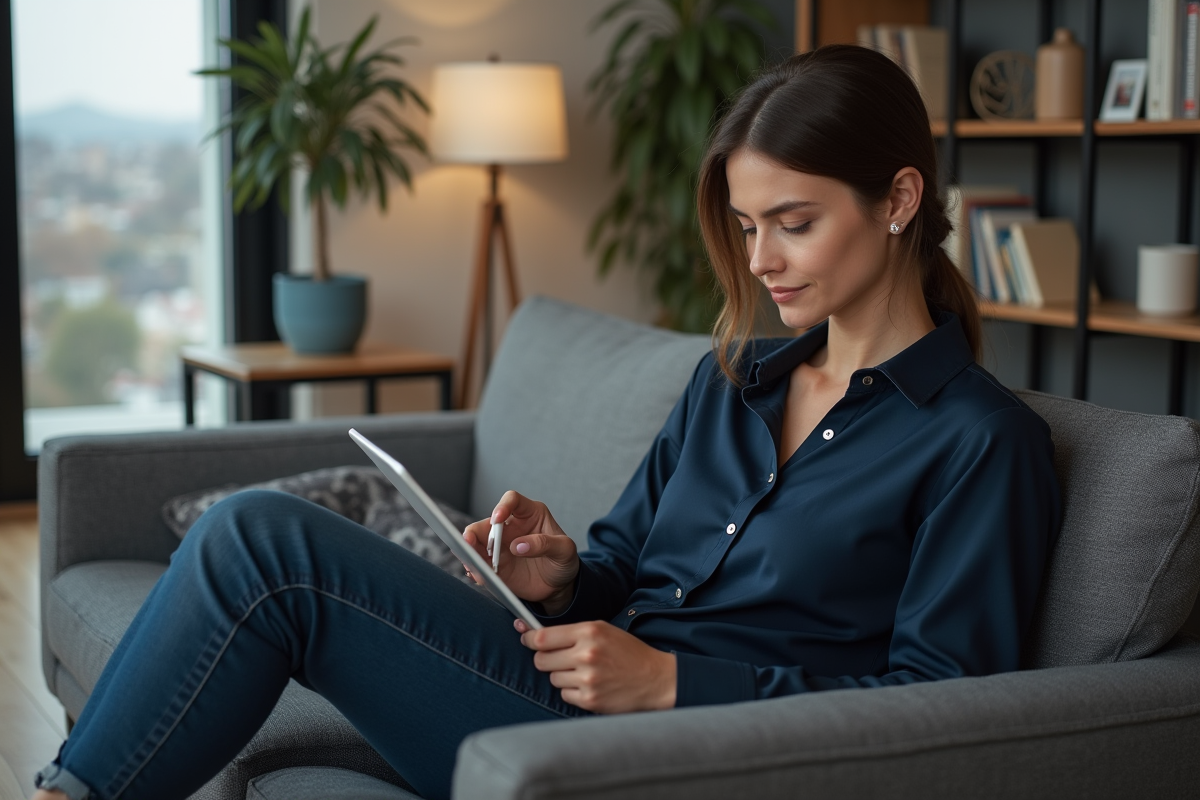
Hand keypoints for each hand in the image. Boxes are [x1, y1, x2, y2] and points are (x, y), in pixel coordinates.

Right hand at [461, 491, 578, 611]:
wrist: (559, 586)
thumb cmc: (563, 560)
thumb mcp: (564, 550)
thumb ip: (545, 544)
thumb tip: (518, 546)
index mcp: (530, 514)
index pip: (512, 501)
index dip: (502, 506)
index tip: (497, 519)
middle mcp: (511, 528)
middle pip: (487, 523)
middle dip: (476, 532)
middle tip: (469, 541)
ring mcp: (501, 547)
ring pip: (478, 543)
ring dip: (470, 550)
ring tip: (470, 562)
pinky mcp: (495, 566)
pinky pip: (480, 565)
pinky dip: (475, 569)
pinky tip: (478, 575)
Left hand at [515, 618, 676, 713]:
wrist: (655, 679)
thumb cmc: (628, 652)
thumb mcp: (603, 630)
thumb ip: (572, 633)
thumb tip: (535, 635)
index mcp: (589, 632)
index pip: (542, 637)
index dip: (528, 638)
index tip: (525, 639)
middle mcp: (586, 655)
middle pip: (541, 660)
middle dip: (546, 659)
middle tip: (560, 659)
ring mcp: (587, 679)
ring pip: (552, 678)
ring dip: (562, 676)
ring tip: (583, 672)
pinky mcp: (589, 700)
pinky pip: (564, 695)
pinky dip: (572, 691)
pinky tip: (589, 685)